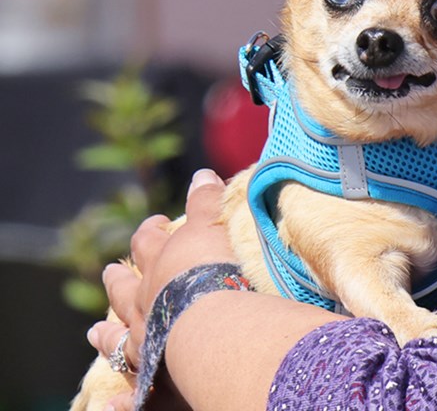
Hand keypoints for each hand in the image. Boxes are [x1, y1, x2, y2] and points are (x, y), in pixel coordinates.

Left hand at [86, 169, 235, 409]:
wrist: (211, 322)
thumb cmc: (215, 269)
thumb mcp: (213, 226)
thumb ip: (206, 200)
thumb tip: (201, 173)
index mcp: (163, 260)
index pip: (149, 240)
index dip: (151, 231)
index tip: (157, 224)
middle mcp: (144, 296)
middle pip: (123, 284)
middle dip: (118, 276)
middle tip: (112, 272)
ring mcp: (142, 332)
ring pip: (115, 331)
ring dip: (106, 330)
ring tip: (95, 331)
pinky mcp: (149, 365)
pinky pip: (126, 369)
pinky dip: (114, 379)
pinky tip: (106, 392)